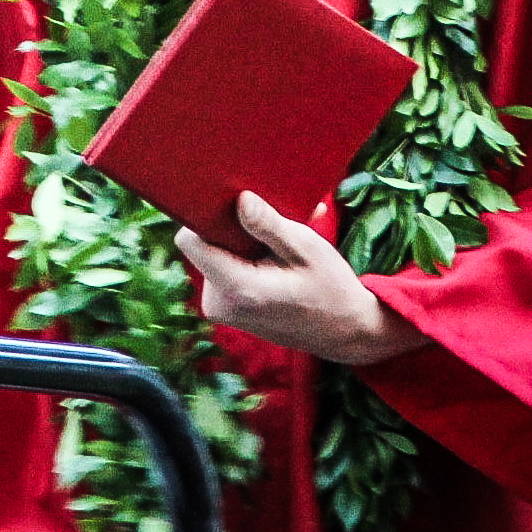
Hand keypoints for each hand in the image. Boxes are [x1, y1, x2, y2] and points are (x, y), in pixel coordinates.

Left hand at [174, 192, 429, 366]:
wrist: (342, 331)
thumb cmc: (329, 287)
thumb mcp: (306, 249)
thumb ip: (268, 225)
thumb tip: (240, 199)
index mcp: (237, 289)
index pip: (190, 241)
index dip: (207, 218)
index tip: (233, 207)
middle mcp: (219, 303)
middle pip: (202, 245)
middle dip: (231, 232)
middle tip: (269, 233)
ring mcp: (220, 309)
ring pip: (212, 255)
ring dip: (239, 246)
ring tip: (275, 251)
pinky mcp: (225, 309)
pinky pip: (221, 270)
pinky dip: (242, 260)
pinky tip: (270, 263)